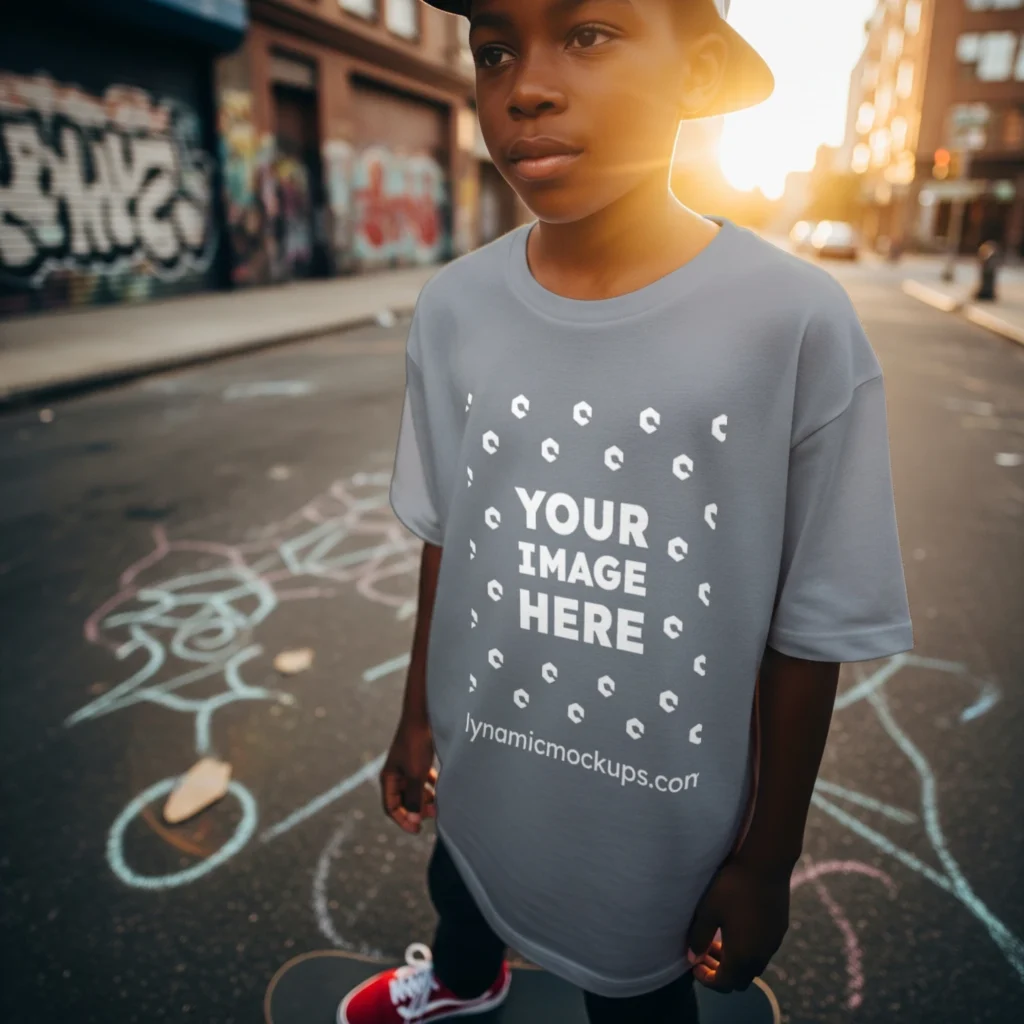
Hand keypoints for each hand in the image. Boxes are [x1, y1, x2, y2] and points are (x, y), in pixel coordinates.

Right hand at [380, 717, 436, 833]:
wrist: (423, 716)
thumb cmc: (416, 744)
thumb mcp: (416, 774)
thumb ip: (414, 798)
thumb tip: (414, 819)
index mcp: (388, 778)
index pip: (391, 808)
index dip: (403, 820)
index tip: (418, 829)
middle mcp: (395, 774)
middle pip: (403, 801)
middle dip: (417, 810)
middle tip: (434, 816)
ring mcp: (406, 767)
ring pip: (414, 791)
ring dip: (425, 799)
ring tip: (439, 805)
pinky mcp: (417, 760)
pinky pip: (422, 780)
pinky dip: (430, 786)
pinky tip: (441, 787)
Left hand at [686, 860, 789, 992]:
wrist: (766, 865)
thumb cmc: (732, 887)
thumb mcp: (708, 911)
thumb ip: (699, 937)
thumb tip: (692, 957)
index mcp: (742, 956)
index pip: (724, 983)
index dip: (707, 979)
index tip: (694, 965)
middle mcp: (761, 955)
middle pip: (740, 979)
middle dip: (720, 972)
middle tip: (703, 955)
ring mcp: (773, 943)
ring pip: (753, 965)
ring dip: (734, 961)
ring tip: (716, 942)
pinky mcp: (779, 929)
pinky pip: (762, 951)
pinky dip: (747, 950)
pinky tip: (735, 929)